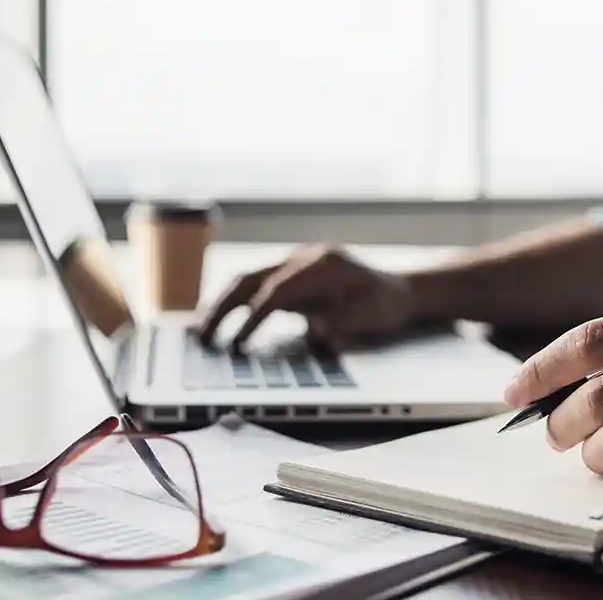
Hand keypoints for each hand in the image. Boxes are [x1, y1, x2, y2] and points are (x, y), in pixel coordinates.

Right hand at [197, 245, 416, 348]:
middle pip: (251, 278)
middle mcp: (304, 258)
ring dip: (222, 305)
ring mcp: (296, 263)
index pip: (276, 291)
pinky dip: (236, 303)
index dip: (253, 318)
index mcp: (322, 265)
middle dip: (222, 308)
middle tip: (202, 337)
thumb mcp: (372, 317)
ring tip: (201, 332)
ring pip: (248, 279)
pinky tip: (219, 321)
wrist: (401, 290)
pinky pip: (257, 285)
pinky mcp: (292, 274)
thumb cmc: (387, 306)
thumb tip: (318, 331)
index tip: (237, 344)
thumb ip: (345, 323)